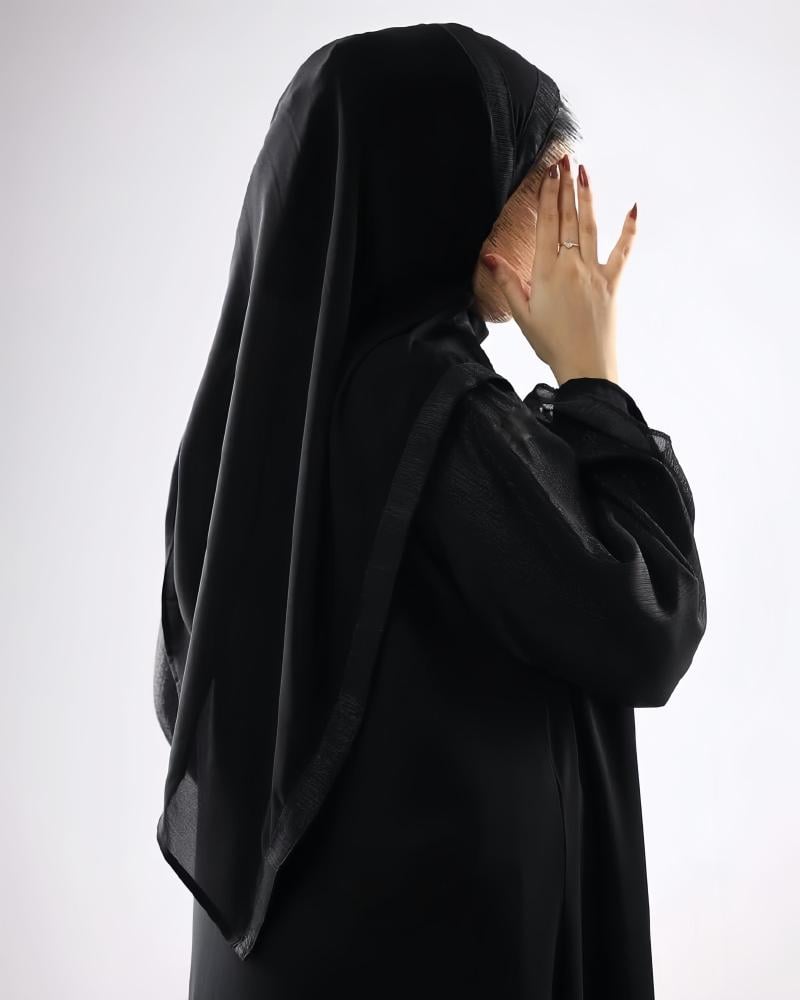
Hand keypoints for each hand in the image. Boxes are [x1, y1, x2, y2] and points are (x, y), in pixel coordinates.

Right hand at [481, 156, 636, 386]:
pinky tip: (632, 209)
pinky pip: (623, 251)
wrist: (586, 366)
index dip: (548, 195)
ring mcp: (595, 272)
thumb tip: (490, 256)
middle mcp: (572, 265)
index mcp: (546, 272)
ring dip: (588, 197)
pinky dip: (628, 229)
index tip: (549, 173)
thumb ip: (508, 282)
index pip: (547, 224)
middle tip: (565, 159)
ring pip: (591, 226)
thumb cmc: (551, 343)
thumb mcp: (522, 314)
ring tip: (584, 172)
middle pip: (568, 218)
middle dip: (566, 187)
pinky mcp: (613, 282)